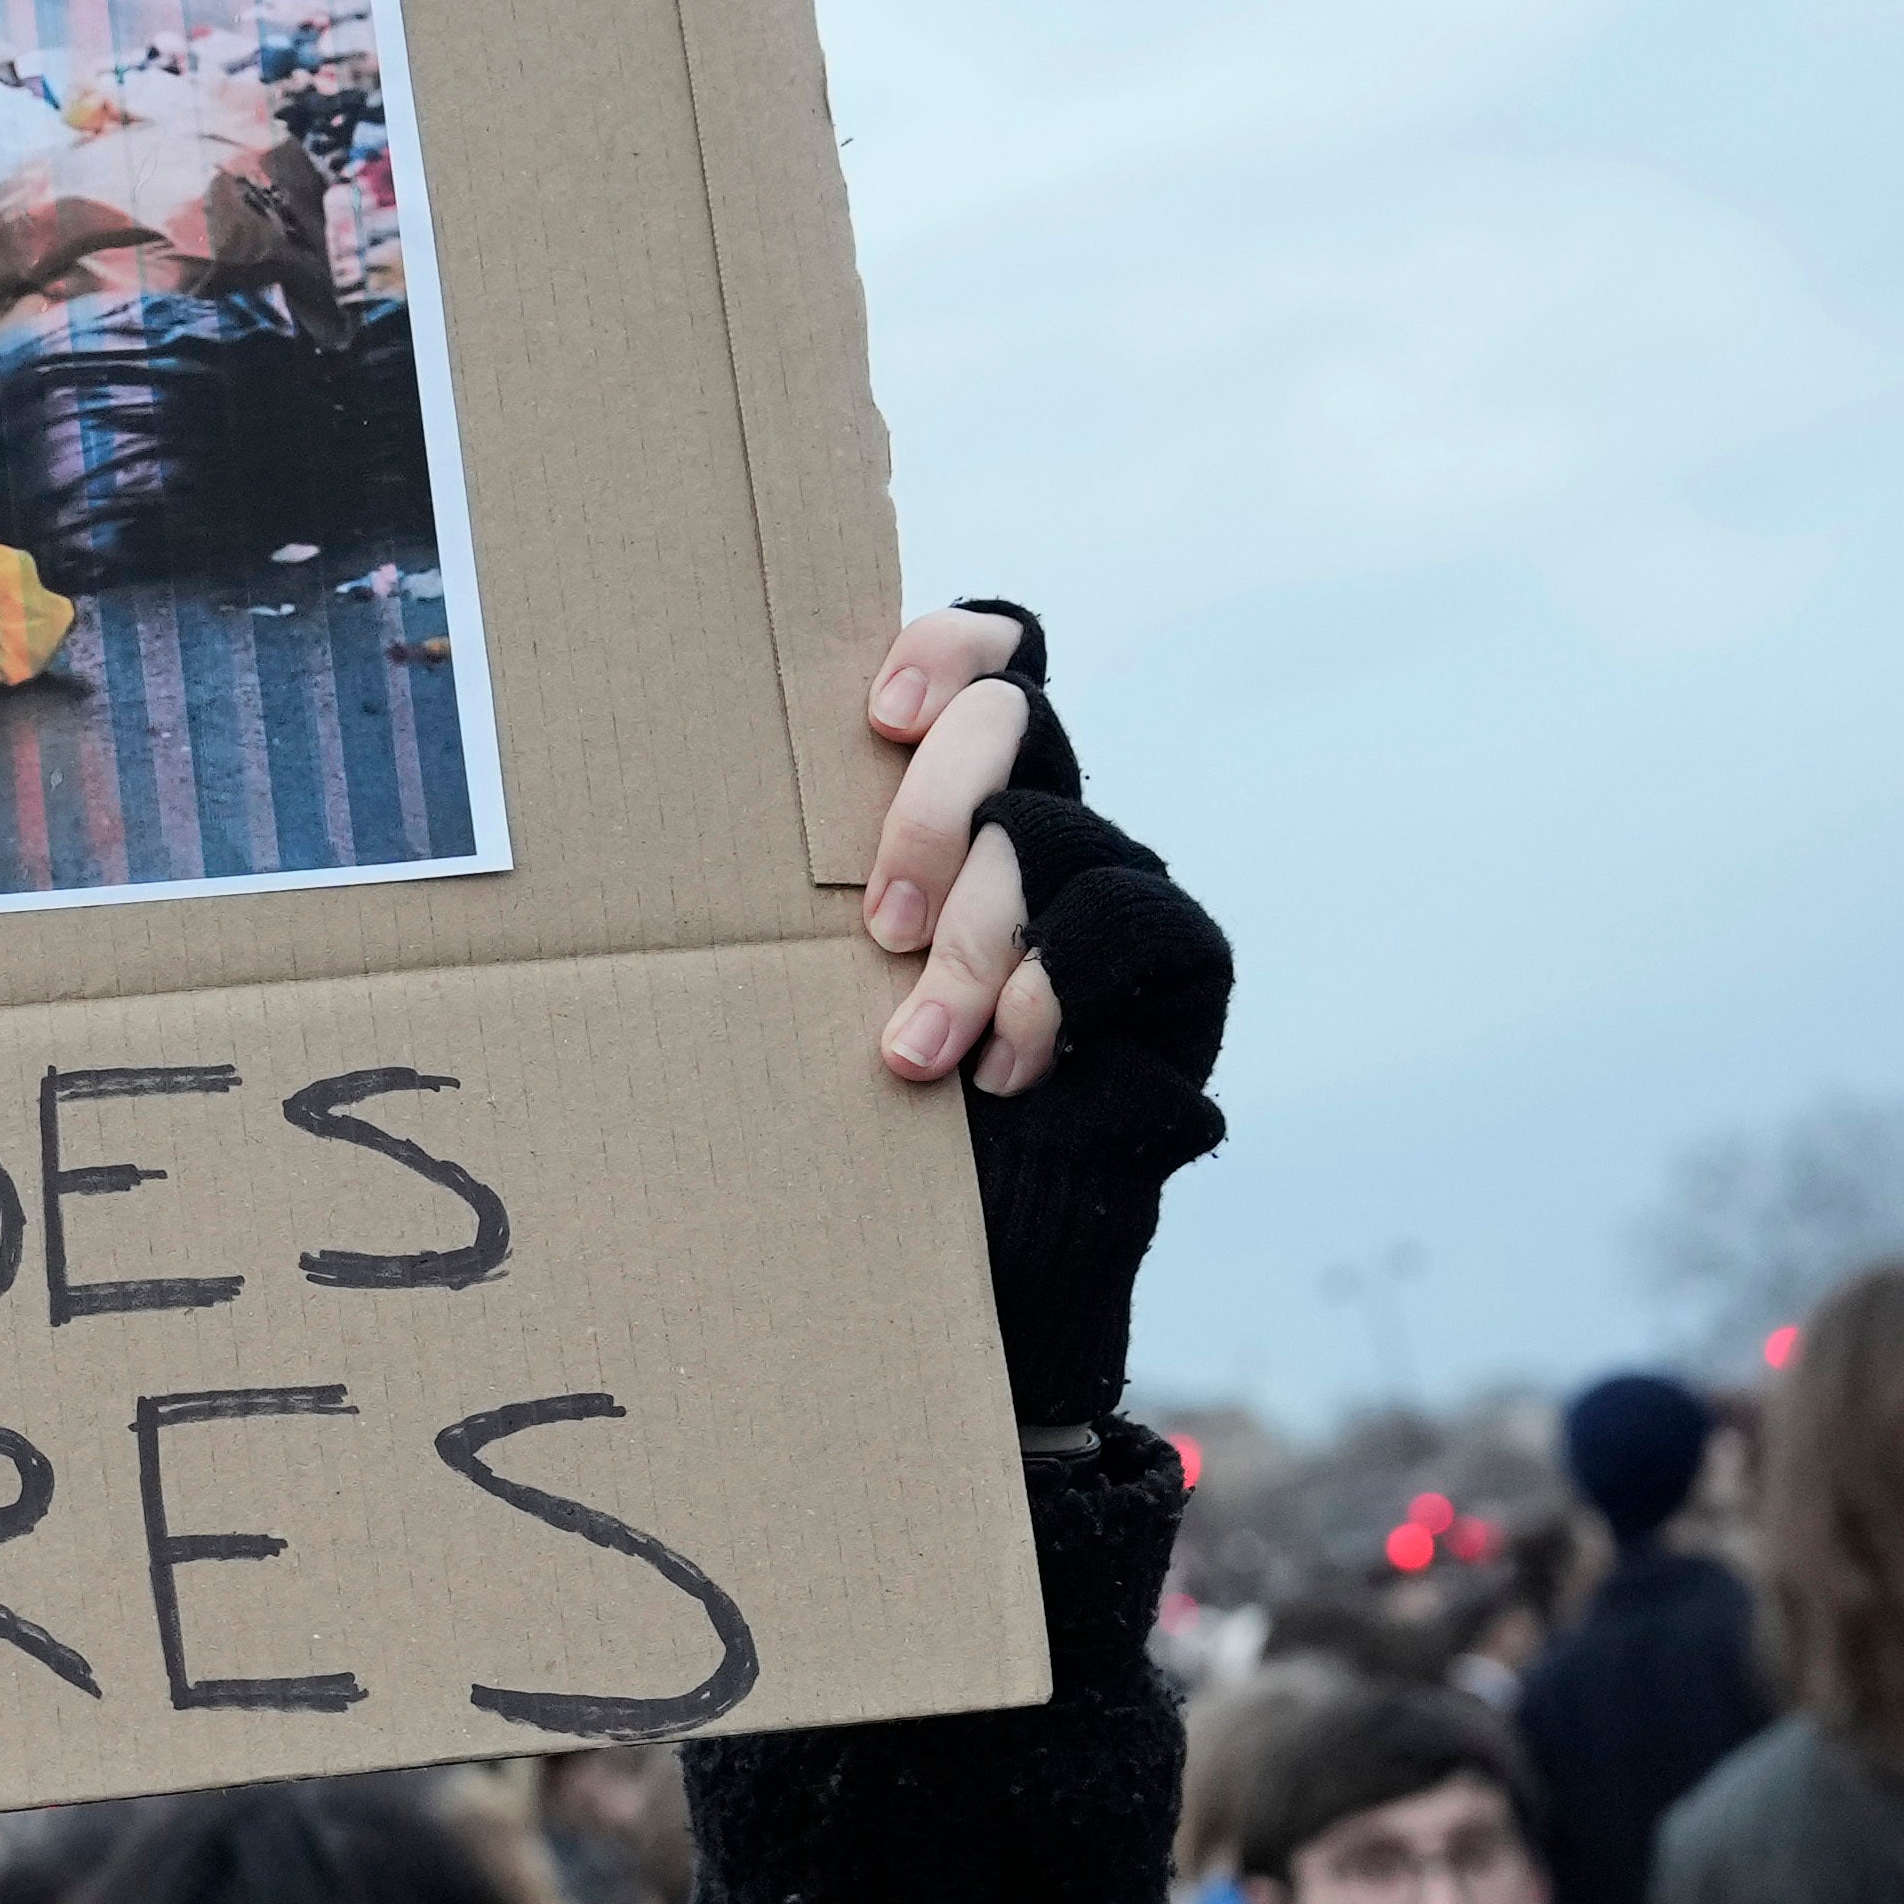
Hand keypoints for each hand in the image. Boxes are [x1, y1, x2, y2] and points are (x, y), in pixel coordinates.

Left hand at [846, 600, 1227, 1431]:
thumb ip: (828, 889)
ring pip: (1048, 835)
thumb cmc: (883, 1111)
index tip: (876, 718)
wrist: (988, 1254)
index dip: (946, 650)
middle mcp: (1051, 819)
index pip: (992, 653)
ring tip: (916, 1052)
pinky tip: (1004, 1073)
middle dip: (932, 814)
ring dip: (973, 946)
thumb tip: (723, 797)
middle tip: (879, 930)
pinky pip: (1120, 922)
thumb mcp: (827, 987)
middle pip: (1012, 716)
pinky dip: (1046, 997)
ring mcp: (1120, 884)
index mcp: (967, 797)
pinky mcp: (1180, 960)